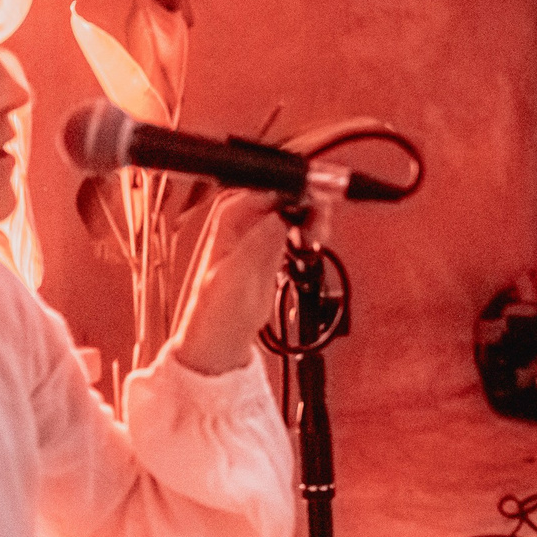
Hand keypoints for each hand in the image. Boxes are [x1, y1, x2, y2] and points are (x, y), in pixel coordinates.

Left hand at [169, 188, 330, 375]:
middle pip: (282, 199)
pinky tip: (315, 241)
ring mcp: (257, 239)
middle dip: (306, 203)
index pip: (265, 191)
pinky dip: (308, 234)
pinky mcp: (269, 255)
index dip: (293, 191)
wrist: (219, 345)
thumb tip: (281, 215)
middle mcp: (242, 224)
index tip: (315, 198)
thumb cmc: (214, 314)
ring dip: (310, 218)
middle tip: (322, 216)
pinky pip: (294, 233)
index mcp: (228, 221)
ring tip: (320, 231)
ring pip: (291, 214)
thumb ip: (258, 242)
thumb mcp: (234, 275)